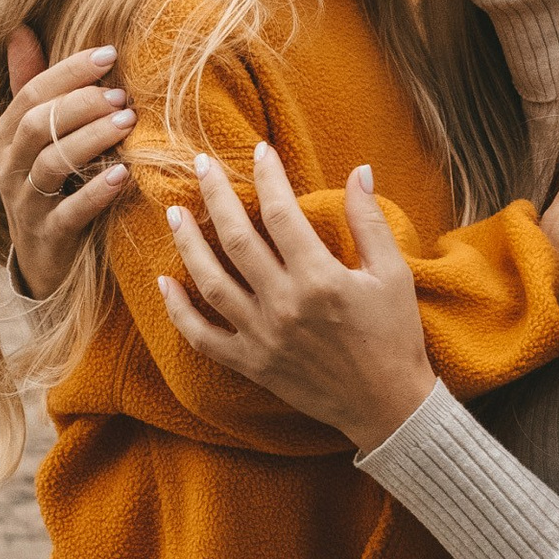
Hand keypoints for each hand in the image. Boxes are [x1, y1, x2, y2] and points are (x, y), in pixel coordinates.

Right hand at [0, 29, 135, 299]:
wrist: (47, 261)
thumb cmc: (52, 185)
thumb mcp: (38, 138)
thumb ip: (32, 87)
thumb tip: (20, 30)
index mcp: (4, 137)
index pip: (31, 92)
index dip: (70, 70)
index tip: (111, 53)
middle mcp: (7, 168)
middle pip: (37, 123)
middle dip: (81, 103)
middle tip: (122, 94)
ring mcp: (24, 204)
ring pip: (52, 162)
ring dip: (92, 138)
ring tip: (127, 122)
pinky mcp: (47, 237)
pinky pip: (70, 211)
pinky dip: (97, 191)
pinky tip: (124, 174)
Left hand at [156, 141, 436, 447]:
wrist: (388, 406)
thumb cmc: (395, 336)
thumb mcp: (393, 274)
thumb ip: (369, 221)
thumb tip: (358, 170)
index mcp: (319, 278)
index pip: (281, 214)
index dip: (267, 177)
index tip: (259, 151)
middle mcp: (284, 304)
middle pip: (236, 239)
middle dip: (215, 196)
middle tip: (199, 164)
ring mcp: (262, 336)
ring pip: (211, 283)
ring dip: (188, 244)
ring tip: (174, 213)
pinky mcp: (252, 364)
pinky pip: (204, 337)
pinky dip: (179, 312)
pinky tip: (163, 283)